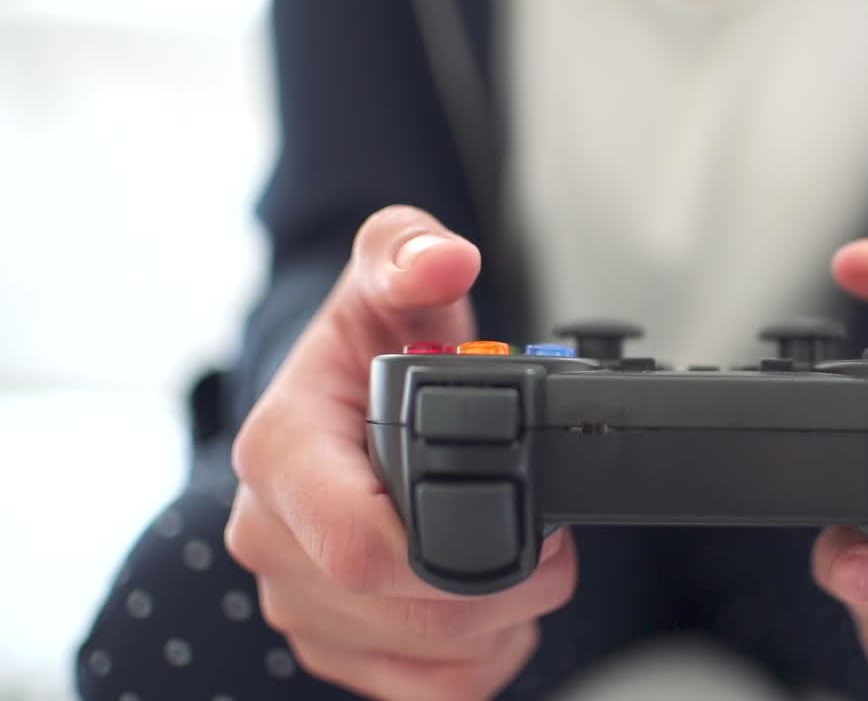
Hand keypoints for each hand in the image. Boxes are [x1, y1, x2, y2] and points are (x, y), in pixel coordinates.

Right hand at [225, 206, 576, 699]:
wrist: (340, 399)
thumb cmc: (368, 344)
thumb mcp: (388, 275)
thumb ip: (410, 253)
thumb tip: (444, 262)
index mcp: (280, 453)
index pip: (359, 543)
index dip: (463, 546)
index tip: (532, 523)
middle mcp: (273, 538)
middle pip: (409, 611)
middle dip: (507, 585)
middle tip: (549, 543)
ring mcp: (299, 599)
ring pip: (426, 658)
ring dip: (499, 623)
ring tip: (518, 566)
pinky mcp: (331, 641)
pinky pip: (423, 690)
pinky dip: (477, 663)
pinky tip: (493, 613)